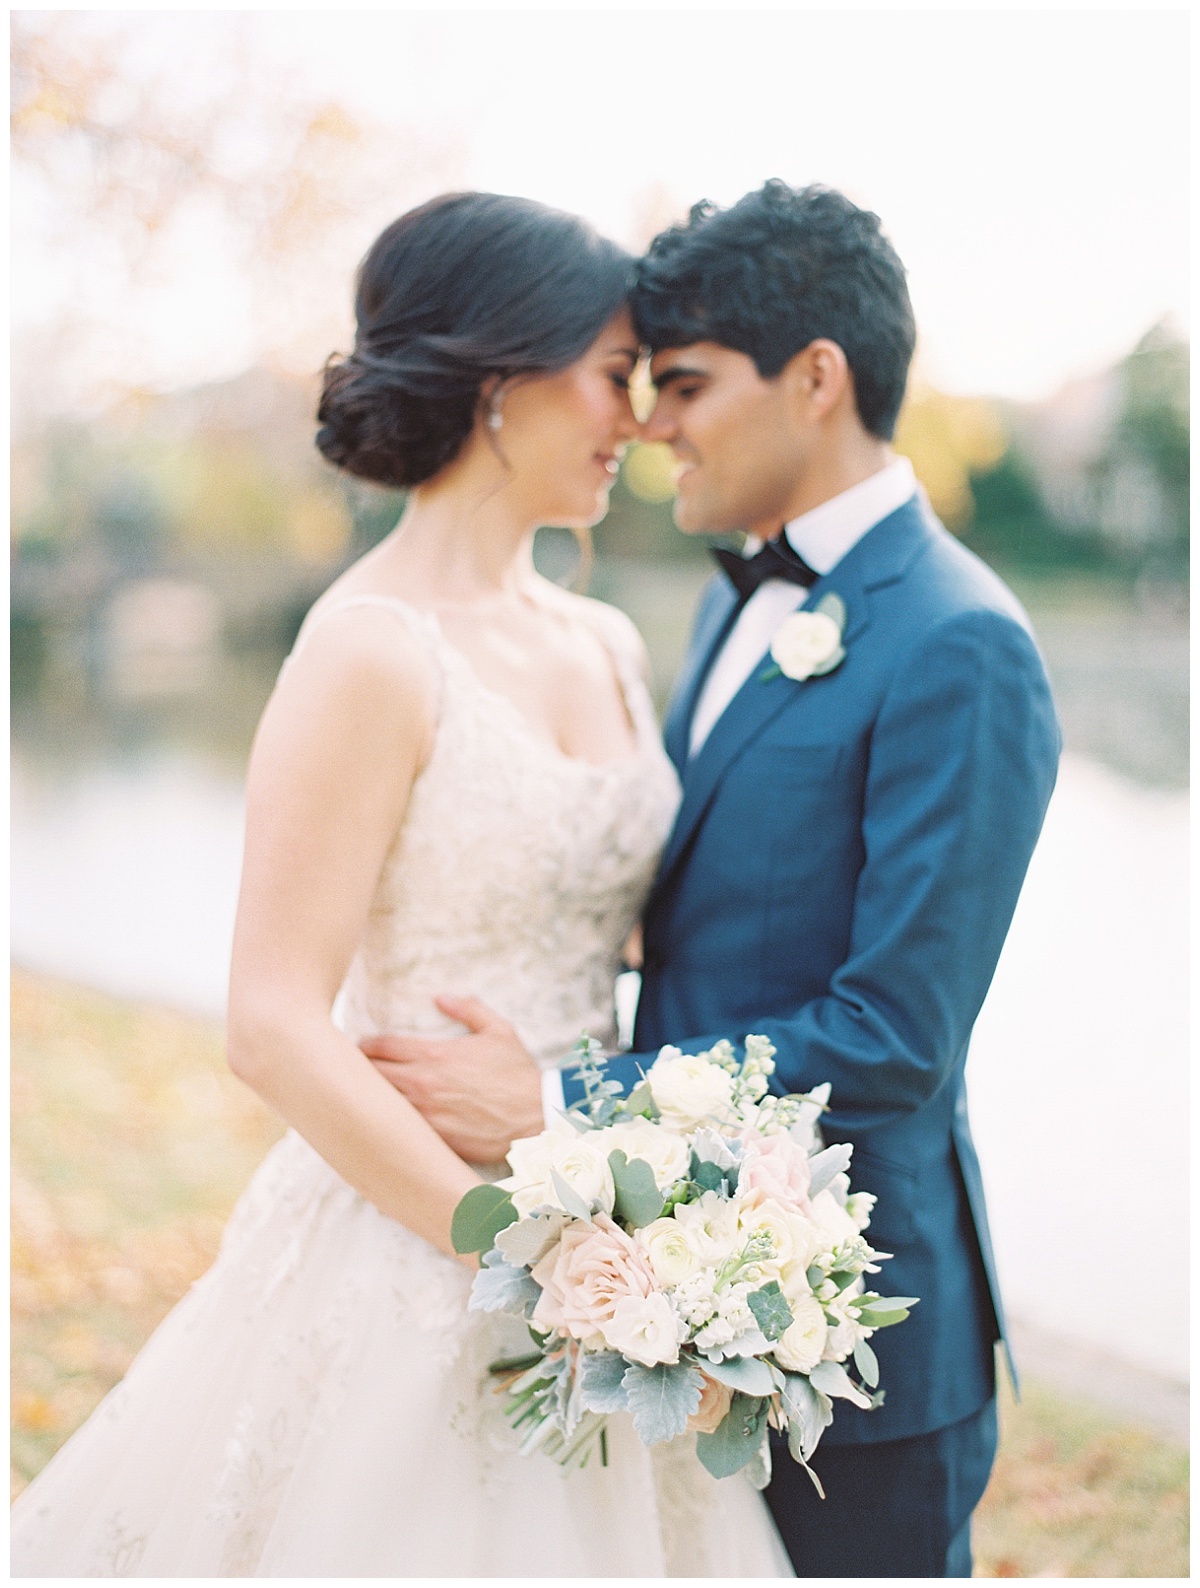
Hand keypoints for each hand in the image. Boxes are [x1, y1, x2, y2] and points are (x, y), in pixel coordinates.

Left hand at [359, 996, 543, 1164]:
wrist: (535, 1116)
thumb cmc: (517, 1074)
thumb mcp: (498, 1031)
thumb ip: (468, 1009)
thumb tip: (441, 998)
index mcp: (435, 1054)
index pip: (382, 1046)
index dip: (366, 1044)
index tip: (361, 1046)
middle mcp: (423, 1083)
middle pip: (371, 1074)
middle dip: (360, 1069)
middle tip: (355, 1070)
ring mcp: (425, 1113)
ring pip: (380, 1103)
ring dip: (370, 1097)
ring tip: (364, 1095)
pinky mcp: (432, 1138)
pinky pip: (399, 1129)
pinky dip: (390, 1122)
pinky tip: (387, 1121)